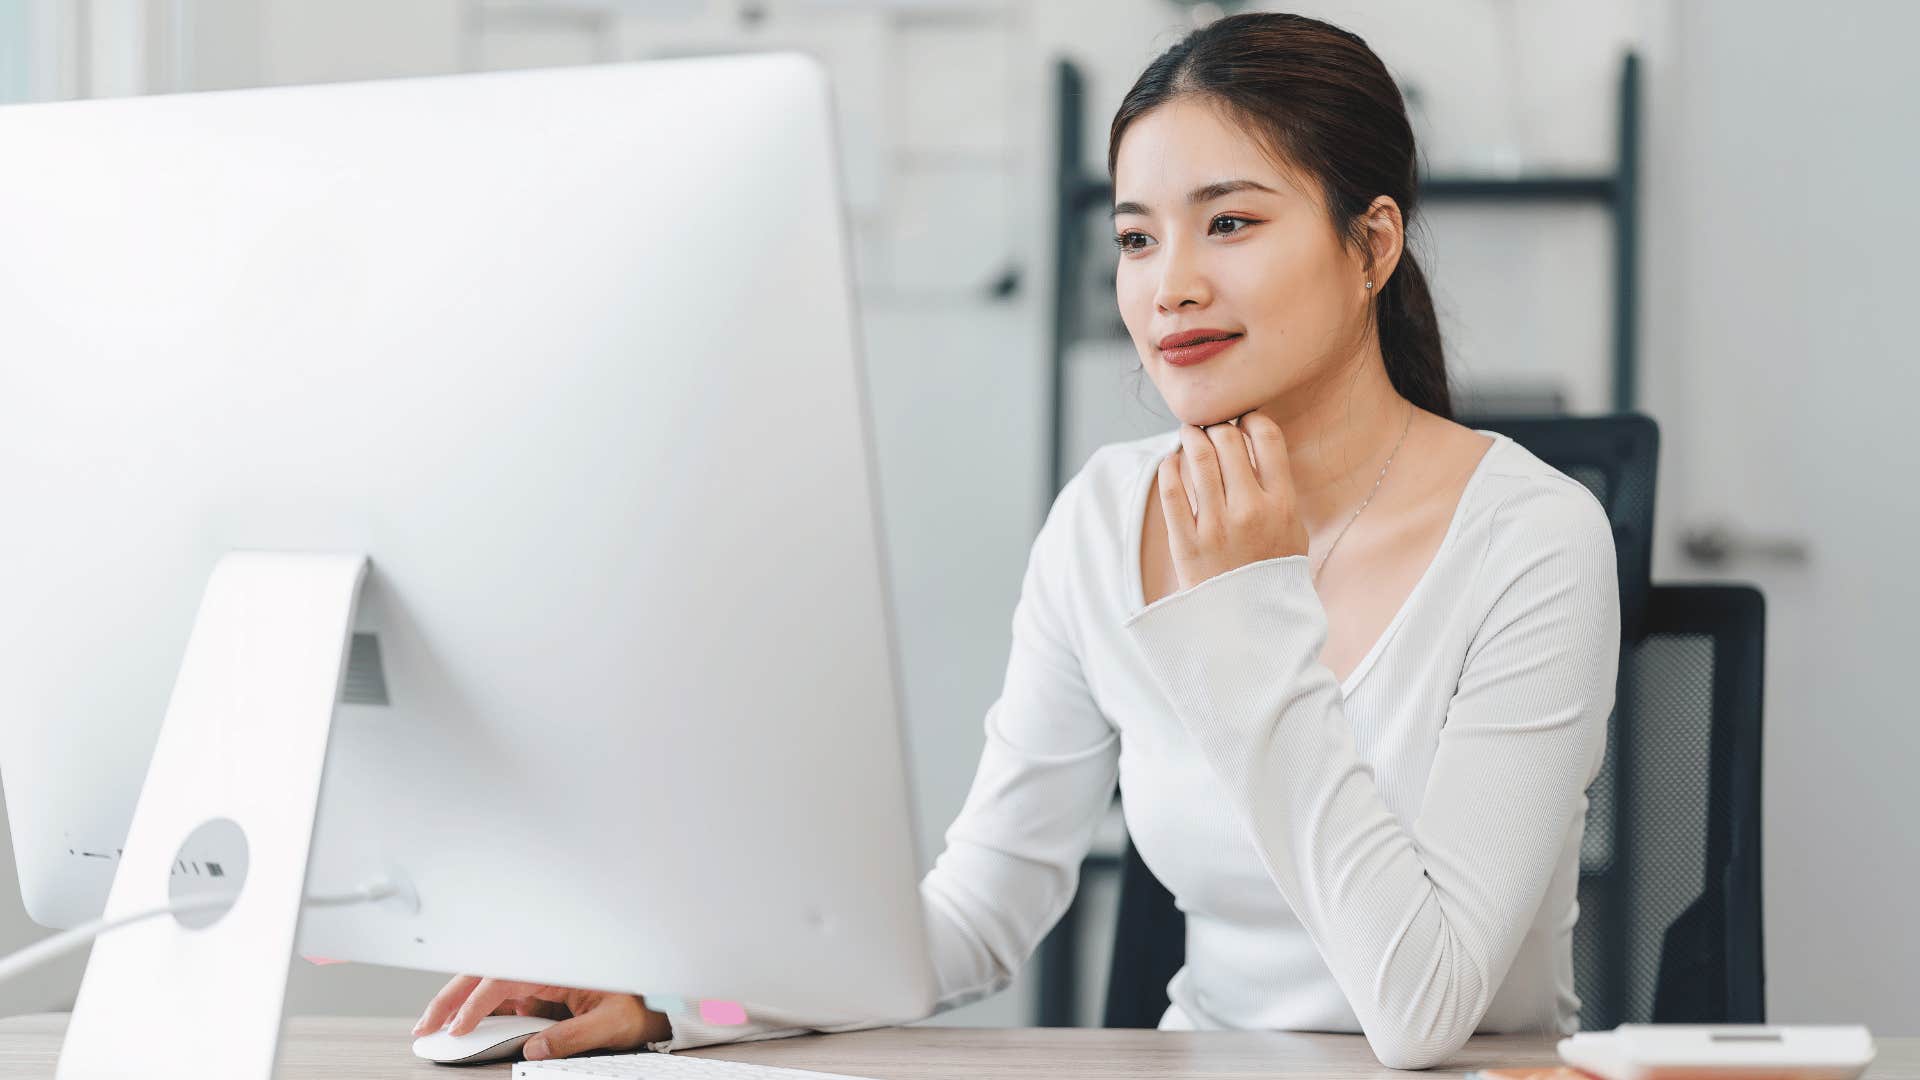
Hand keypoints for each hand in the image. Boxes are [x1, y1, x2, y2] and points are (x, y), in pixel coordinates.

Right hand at [413, 974, 672, 1060]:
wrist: (653, 1005)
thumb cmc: (636, 1006)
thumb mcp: (609, 1023)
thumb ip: (573, 1036)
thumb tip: (533, 1048)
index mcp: (556, 965)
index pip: (503, 979)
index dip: (475, 1003)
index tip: (458, 1027)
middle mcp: (542, 967)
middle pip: (485, 975)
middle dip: (450, 997)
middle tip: (424, 1025)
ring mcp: (537, 979)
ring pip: (487, 985)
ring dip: (457, 1003)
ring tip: (432, 1026)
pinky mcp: (537, 992)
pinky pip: (500, 998)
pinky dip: (475, 1011)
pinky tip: (459, 1027)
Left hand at [1160, 409, 1308, 592]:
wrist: (1252, 625)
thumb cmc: (1272, 572)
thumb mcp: (1293, 530)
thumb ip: (1280, 488)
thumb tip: (1259, 443)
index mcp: (1283, 504)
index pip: (1267, 438)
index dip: (1252, 418)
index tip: (1242, 418)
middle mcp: (1250, 510)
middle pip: (1228, 439)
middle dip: (1216, 425)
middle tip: (1209, 427)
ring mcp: (1216, 526)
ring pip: (1197, 456)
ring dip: (1189, 437)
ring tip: (1189, 435)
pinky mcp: (1186, 542)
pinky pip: (1171, 489)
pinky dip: (1169, 466)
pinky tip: (1172, 461)